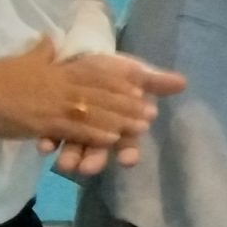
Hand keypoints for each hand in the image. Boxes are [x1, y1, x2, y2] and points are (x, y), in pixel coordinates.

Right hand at [0, 37, 156, 146]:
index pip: (95, 72)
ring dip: (118, 119)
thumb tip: (50, 40)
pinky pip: (74, 128)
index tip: (140, 85)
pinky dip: (94, 133)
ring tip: (141, 127)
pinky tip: (111, 139)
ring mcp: (53, 103)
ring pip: (93, 111)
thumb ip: (41, 52)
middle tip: (152, 112)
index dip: (119, 79)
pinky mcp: (42, 122)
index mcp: (57, 69)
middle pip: (101, 93)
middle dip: (127, 103)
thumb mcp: (23, 60)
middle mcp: (60, 84)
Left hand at [44, 54, 187, 174]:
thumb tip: (183, 81)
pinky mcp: (55, 127)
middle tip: (88, 169)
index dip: (128, 152)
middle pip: (99, 151)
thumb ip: (154, 82)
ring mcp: (76, 133)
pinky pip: (51, 138)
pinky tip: (44, 146)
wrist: (80, 57)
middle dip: (94, 161)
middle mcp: (99, 134)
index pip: (128, 144)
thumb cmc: (111, 71)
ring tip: (64, 165)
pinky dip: (48, 143)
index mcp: (121, 126)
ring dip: (70, 158)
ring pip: (74, 150)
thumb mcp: (133, 74)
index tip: (128, 159)